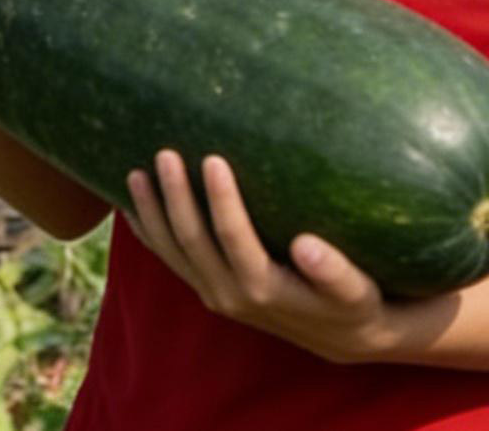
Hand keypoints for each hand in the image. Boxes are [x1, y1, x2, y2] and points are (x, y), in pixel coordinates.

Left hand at [122, 149, 407, 364]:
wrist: (343, 337)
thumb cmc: (354, 302)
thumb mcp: (356, 292)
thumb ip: (334, 272)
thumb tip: (307, 246)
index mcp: (263, 290)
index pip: (231, 238)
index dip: (220, 199)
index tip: (212, 158)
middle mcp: (230, 296)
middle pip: (191, 241)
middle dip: (175, 197)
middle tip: (164, 152)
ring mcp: (214, 294)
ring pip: (171, 252)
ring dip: (151, 213)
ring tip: (134, 173)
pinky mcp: (209, 290)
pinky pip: (170, 260)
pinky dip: (150, 233)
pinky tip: (132, 207)